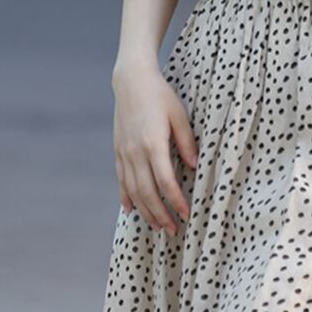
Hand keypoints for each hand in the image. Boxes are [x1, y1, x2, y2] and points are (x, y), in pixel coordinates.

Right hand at [111, 64, 197, 234]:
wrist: (131, 81)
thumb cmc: (160, 95)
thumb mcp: (179, 115)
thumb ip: (186, 142)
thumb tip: (193, 167)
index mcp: (153, 144)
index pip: (165, 182)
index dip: (176, 201)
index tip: (186, 215)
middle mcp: (135, 152)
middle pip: (147, 192)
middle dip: (160, 214)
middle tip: (172, 230)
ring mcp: (124, 152)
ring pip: (133, 190)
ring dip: (144, 211)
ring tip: (156, 226)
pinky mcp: (118, 150)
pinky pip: (121, 179)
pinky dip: (125, 197)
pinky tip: (130, 210)